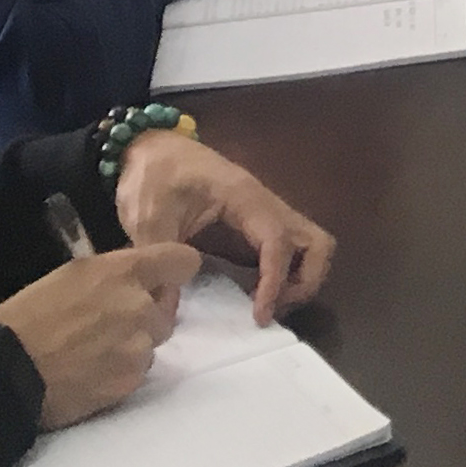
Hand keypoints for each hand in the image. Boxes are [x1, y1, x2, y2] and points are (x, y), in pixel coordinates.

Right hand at [0, 246, 201, 426]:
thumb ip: (113, 273)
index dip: (173, 271)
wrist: (5, 373)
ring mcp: (139, 347)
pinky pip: (137, 372)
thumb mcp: (70, 274)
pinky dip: (120, 371)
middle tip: (109, 323)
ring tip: (92, 351)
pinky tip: (90, 372)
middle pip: (168, 309)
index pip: (185, 261)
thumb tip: (135, 277)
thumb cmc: (27, 317)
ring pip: (152, 342)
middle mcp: (141, 307)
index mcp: (126, 272)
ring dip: (132, 345)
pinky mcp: (130, 381)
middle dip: (146, 315)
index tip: (158, 281)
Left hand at [114, 132, 335, 324]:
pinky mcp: (258, 222)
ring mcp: (266, 212)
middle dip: (305, 281)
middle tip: (270, 309)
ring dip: (301, 279)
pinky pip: (291, 249)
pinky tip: (255, 293)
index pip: (278, 240)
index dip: (275, 281)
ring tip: (267, 304)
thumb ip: (162, 262)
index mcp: (244, 198)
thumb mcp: (148, 219)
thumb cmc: (153, 177)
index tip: (259, 316)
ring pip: (312, 245)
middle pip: (317, 242)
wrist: (151, 149)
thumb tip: (166, 315)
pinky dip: (286, 274)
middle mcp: (266, 204)